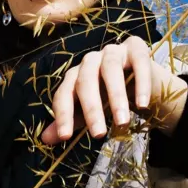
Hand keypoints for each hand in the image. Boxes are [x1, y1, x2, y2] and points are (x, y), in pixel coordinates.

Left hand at [40, 36, 187, 145]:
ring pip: (111, 70)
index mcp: (74, 76)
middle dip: (91, 109)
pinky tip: (142, 105)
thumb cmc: (108, 97)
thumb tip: (45, 139)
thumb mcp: (88, 112)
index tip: (66, 137)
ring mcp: (113, 52)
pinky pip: (138, 63)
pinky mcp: (136, 48)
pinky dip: (140, 84)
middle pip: (86, 81)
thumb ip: (71, 121)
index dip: (63, 115)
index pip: (64, 94)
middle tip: (99, 135)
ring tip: (122, 123)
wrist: (140, 82)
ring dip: (116, 97)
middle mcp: (90, 61)